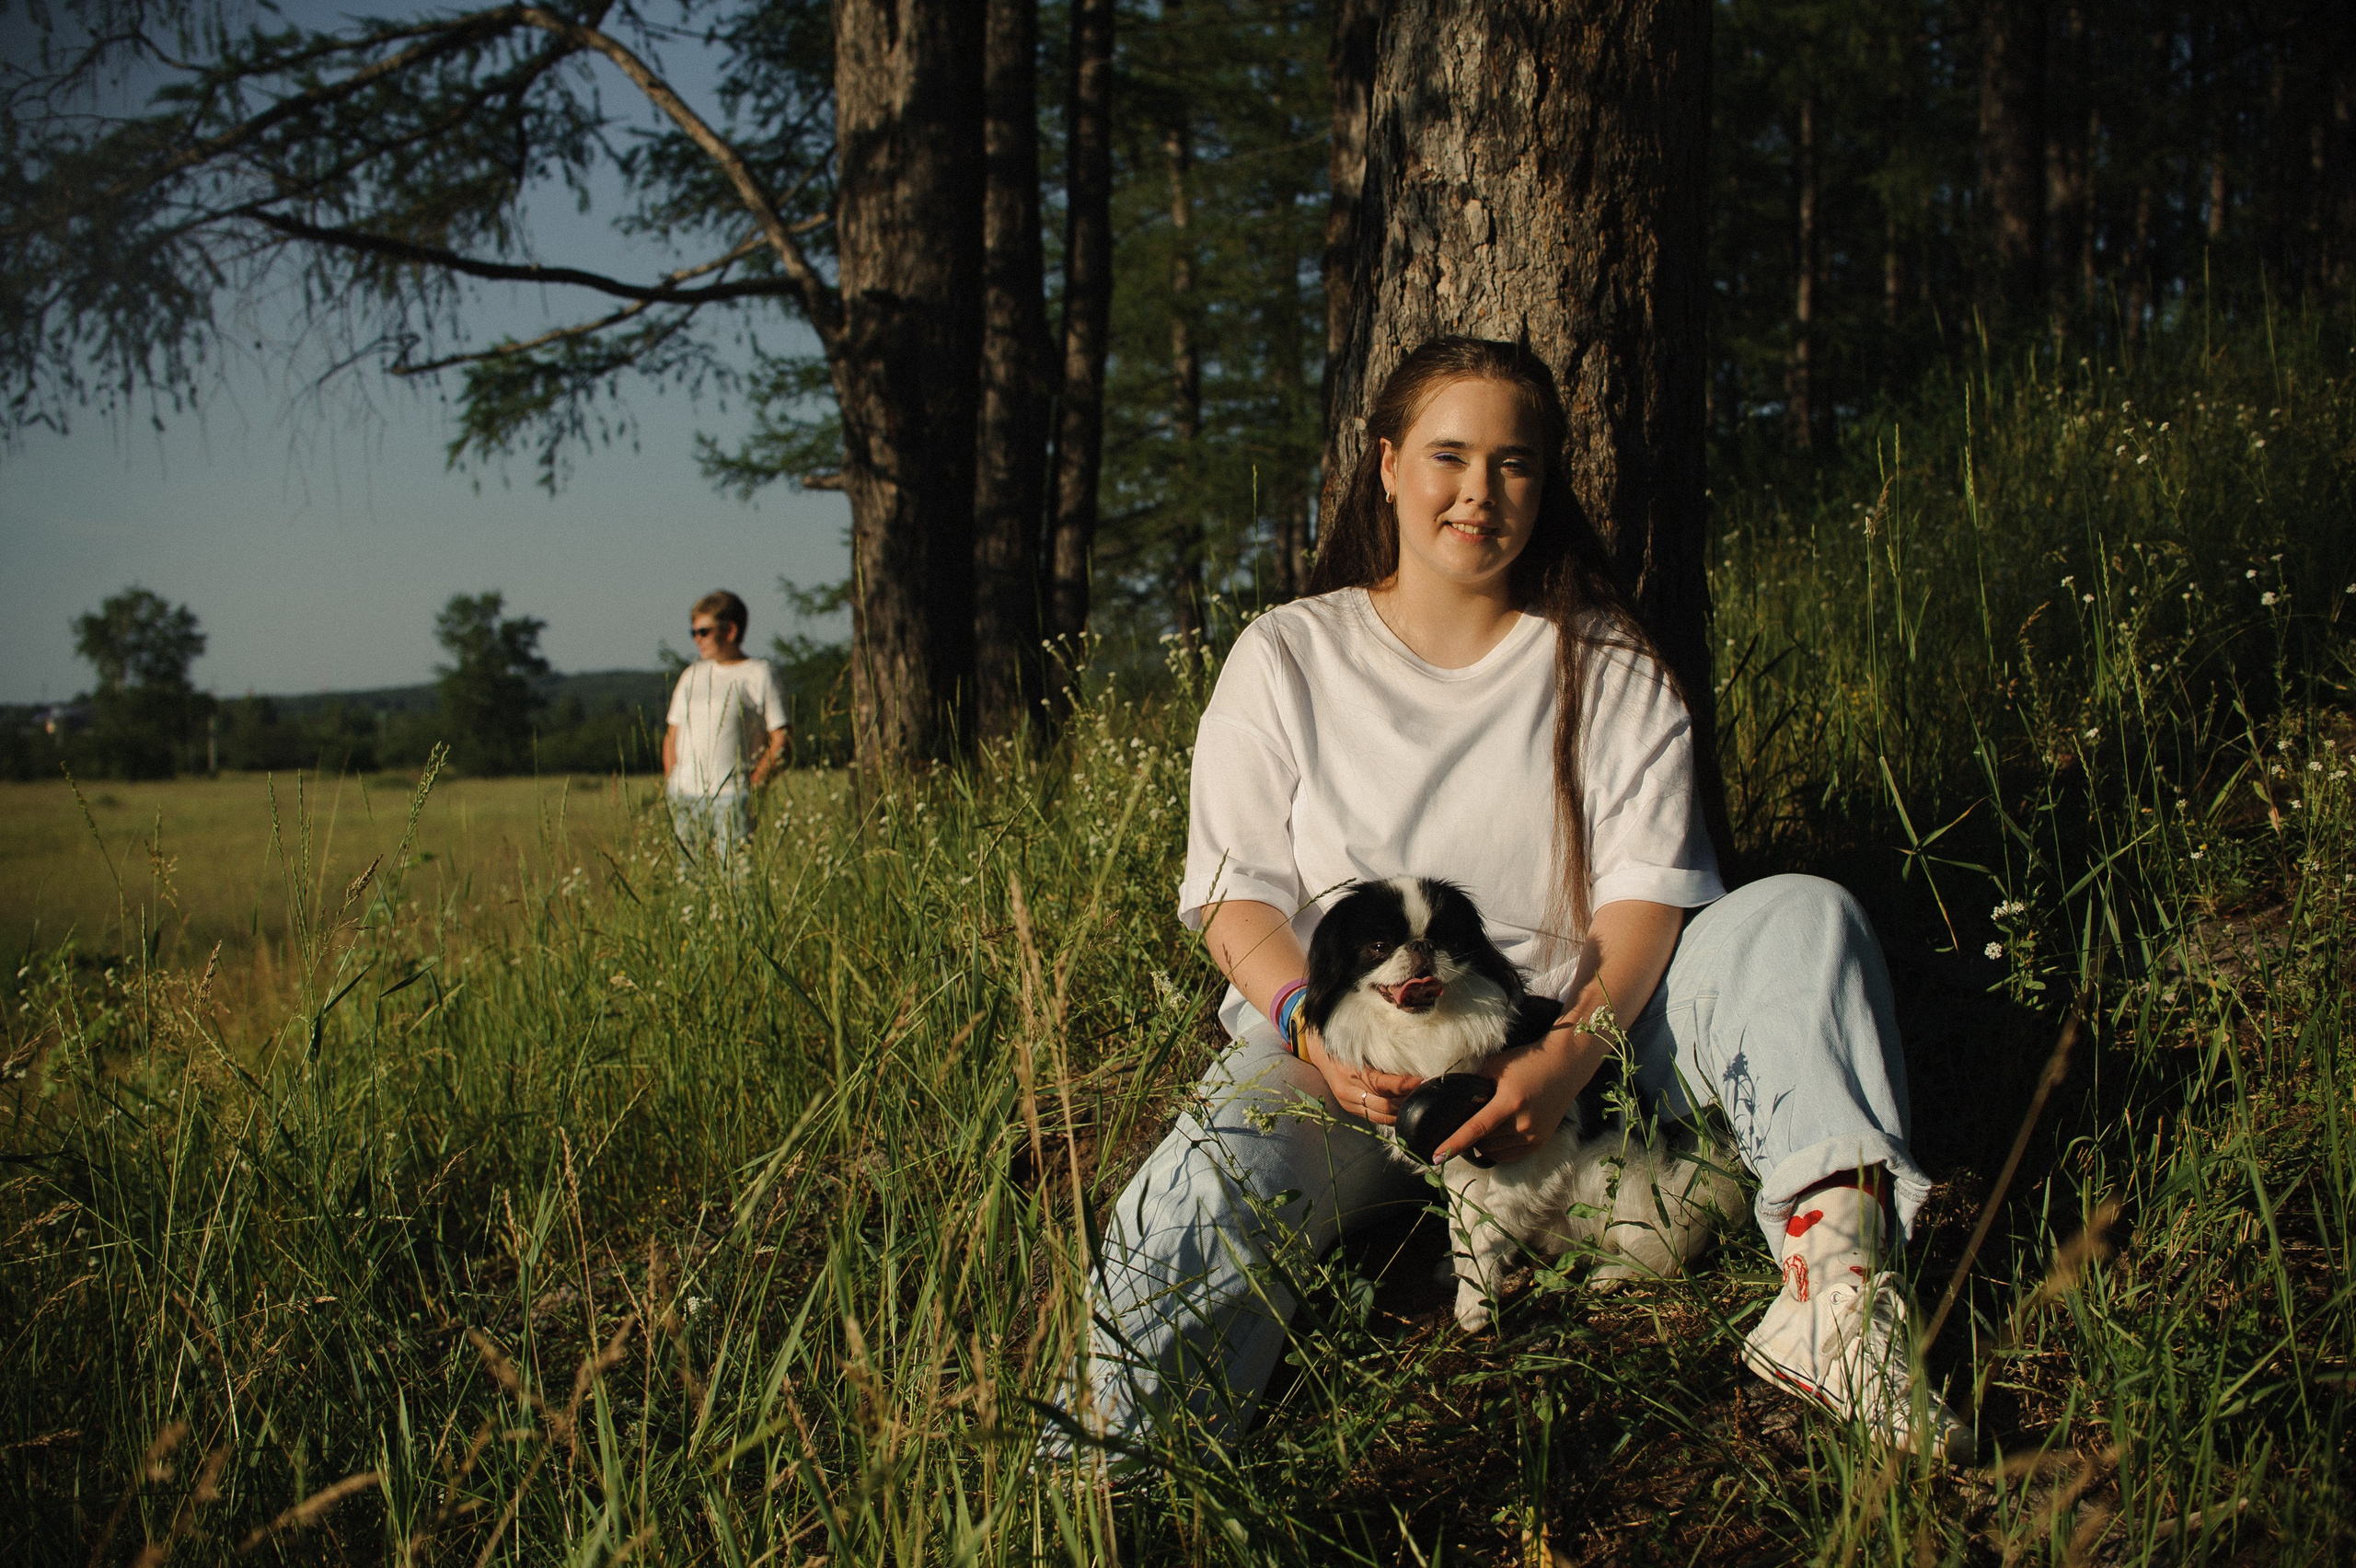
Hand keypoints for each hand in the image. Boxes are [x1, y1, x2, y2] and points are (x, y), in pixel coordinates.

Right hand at [1300, 1026, 1422, 1125]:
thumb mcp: (1359, 1046)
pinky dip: (1391, 1116)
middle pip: (1383, 1105)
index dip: (1403, 1085)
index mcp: (1349, 1072)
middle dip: (1406, 1100)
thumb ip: (1380, 1057)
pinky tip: (1403, 1109)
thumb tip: (1409, 1064)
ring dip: (1401, 1110)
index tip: (1420, 1080)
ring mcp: (1347, 1103)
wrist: (1321, 1053)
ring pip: (1380, 1115)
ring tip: (1417, 1101)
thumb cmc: (1344, 1045)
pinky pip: (1374, 1118)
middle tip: (1425, 1092)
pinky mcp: (1349, 1110)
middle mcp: (1347, 1091)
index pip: (1381, 1084)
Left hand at [1432, 1030, 1601, 1163]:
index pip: (1475, 1129)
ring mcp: (1534, 1135)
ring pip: (1495, 1151)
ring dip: (1484, 1143)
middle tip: (1468, 1120)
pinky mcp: (1540, 1142)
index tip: (1436, 1156)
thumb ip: (1473, 1085)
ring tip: (1484, 1124)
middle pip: (1483, 1142)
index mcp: (1510, 1101)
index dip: (1454, 1144)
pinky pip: (1509, 1155)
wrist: (1563, 1067)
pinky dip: (1497, 1149)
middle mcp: (1523, 1123)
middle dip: (1470, 1135)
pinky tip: (1496, 1134)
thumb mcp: (1495, 1067)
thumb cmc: (1525, 1063)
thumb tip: (1448, 1100)